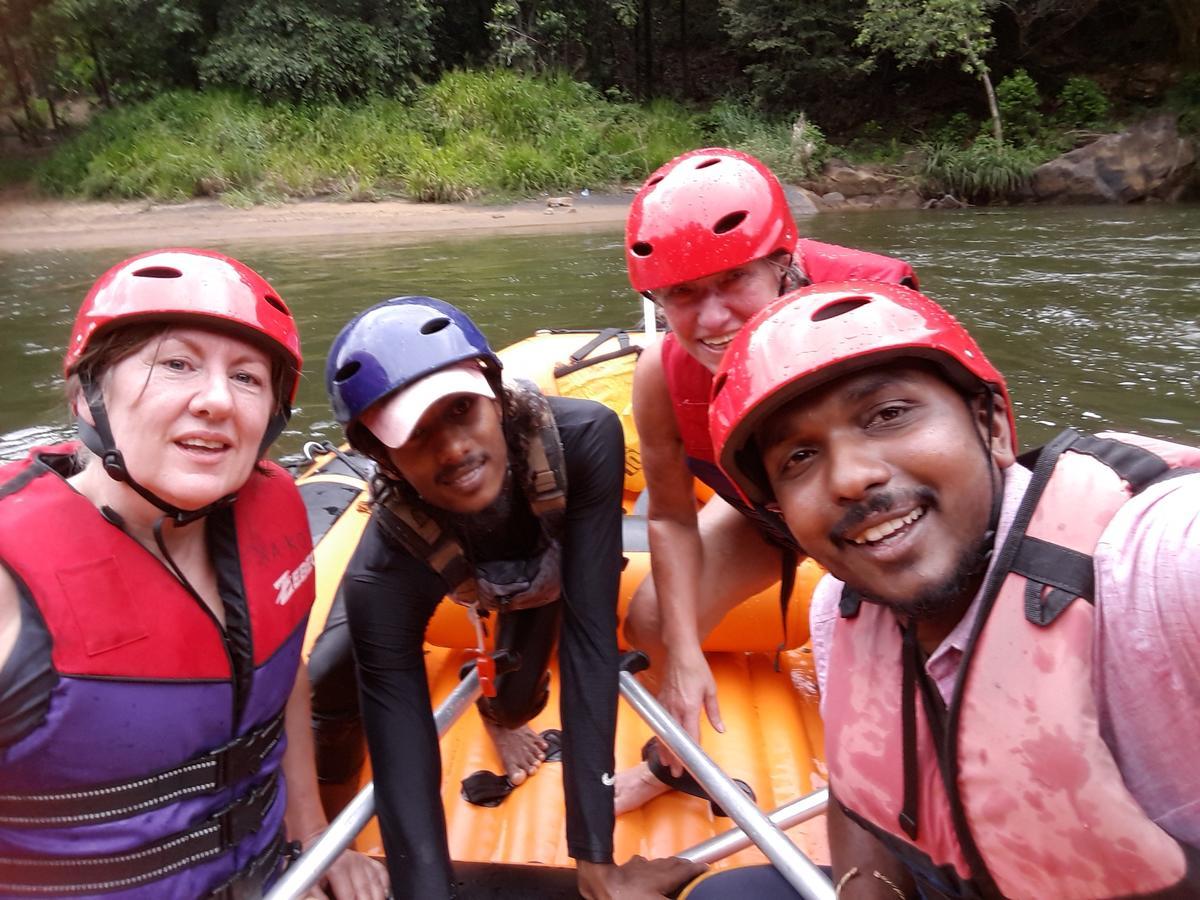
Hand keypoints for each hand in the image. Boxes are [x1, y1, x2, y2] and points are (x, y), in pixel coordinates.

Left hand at [298, 839, 388, 899]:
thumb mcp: (310, 883)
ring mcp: (363, 860)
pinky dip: (384, 885)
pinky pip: (382, 873)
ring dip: (377, 897)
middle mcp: (353, 861)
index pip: (349, 896)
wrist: (318, 845)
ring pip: (376, 883)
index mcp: (338, 866)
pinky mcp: (369, 861)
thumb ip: (316, 897)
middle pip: (364, 891)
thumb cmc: (313, 865)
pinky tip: (383, 894)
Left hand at [577, 856, 707, 898]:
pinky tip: (646, 866)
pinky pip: (643, 863)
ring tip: (676, 866)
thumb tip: (686, 896)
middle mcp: (655, 868)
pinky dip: (649, 865)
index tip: (706, 869)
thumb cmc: (629, 897)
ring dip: (670, 863)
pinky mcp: (628, 867)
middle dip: (686, 865)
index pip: (686, 870)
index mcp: (665, 877)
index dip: (697, 869)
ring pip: (660, 862)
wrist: (602, 883)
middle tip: (694, 868)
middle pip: (675, 863)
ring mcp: (641, 866)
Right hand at [658, 649, 722, 774]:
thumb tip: (720, 728)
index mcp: (690, 707)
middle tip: (676, 772)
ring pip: (663, 732)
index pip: (690, 735)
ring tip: (666, 763)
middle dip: (674, 757)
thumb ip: (714, 711)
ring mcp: (665, 704)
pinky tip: (661, 742)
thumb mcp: (711, 689)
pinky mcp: (659, 700)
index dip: (690, 752)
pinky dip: (660, 735)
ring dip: (664, 749)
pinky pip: (659, 722)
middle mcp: (675, 708)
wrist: (679, 651)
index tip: (691, 765)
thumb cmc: (696, 668)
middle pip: (674, 738)